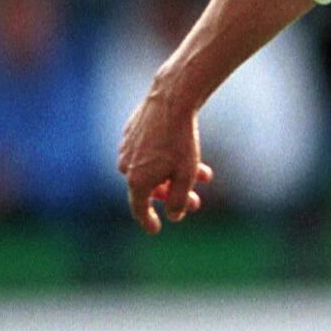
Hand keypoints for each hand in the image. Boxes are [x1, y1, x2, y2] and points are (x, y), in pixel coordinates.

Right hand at [116, 85, 212, 233]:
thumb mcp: (185, 176)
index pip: (139, 209)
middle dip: (175, 195)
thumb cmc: (180, 141)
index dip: (149, 221)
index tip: (156, 229)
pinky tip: (185, 154)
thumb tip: (173, 216)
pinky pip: (148, 153)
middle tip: (196, 201)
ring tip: (204, 174)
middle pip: (150, 188)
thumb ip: (178, 201)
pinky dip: (165, 158)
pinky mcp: (131, 132)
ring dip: (176, 175)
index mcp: (136, 181)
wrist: (172, 101)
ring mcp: (127, 148)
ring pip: (153, 169)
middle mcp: (126, 166)